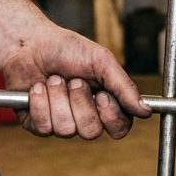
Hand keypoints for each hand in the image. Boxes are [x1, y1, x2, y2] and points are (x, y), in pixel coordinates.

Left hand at [1, 24, 150, 138]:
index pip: (119, 128)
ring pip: (66, 129)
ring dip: (58, 98)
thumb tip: (145, 110)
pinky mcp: (38, 124)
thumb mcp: (101, 61)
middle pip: (91, 131)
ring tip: (53, 79)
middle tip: (73, 80)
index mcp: (105, 104)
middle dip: (79, 102)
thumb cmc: (67, 49)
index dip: (110, 115)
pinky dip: (40, 102)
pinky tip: (37, 88)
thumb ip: (124, 86)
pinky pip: (43, 127)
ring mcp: (61, 123)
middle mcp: (84, 117)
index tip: (101, 95)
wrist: (30, 43)